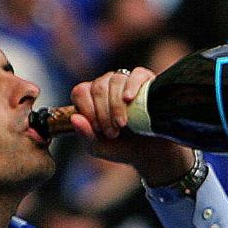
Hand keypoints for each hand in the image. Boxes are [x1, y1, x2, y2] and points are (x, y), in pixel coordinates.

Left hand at [69, 68, 192, 183]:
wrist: (152, 152)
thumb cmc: (123, 148)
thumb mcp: (100, 148)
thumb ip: (85, 135)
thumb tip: (75, 118)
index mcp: (92, 98)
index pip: (80, 91)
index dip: (87, 109)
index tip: (98, 128)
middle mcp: (108, 86)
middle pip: (98, 87)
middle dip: (103, 113)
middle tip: (113, 132)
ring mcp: (127, 82)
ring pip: (115, 81)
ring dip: (116, 106)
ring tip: (124, 124)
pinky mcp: (147, 81)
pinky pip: (136, 74)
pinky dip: (132, 85)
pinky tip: (130, 99)